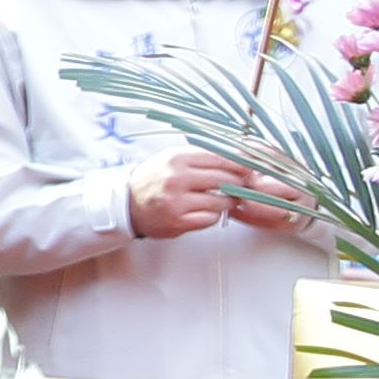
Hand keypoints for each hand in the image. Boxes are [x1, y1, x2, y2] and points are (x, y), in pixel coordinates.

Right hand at [124, 143, 300, 238]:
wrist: (128, 204)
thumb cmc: (157, 179)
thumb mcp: (174, 159)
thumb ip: (203, 156)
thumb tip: (241, 157)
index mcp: (177, 158)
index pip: (221, 158)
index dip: (241, 165)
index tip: (250, 169)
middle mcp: (176, 178)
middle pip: (225, 180)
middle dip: (239, 184)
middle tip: (243, 187)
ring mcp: (176, 201)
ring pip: (221, 201)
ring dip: (228, 202)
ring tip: (224, 199)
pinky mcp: (177, 222)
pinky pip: (210, 218)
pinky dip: (214, 215)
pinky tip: (207, 210)